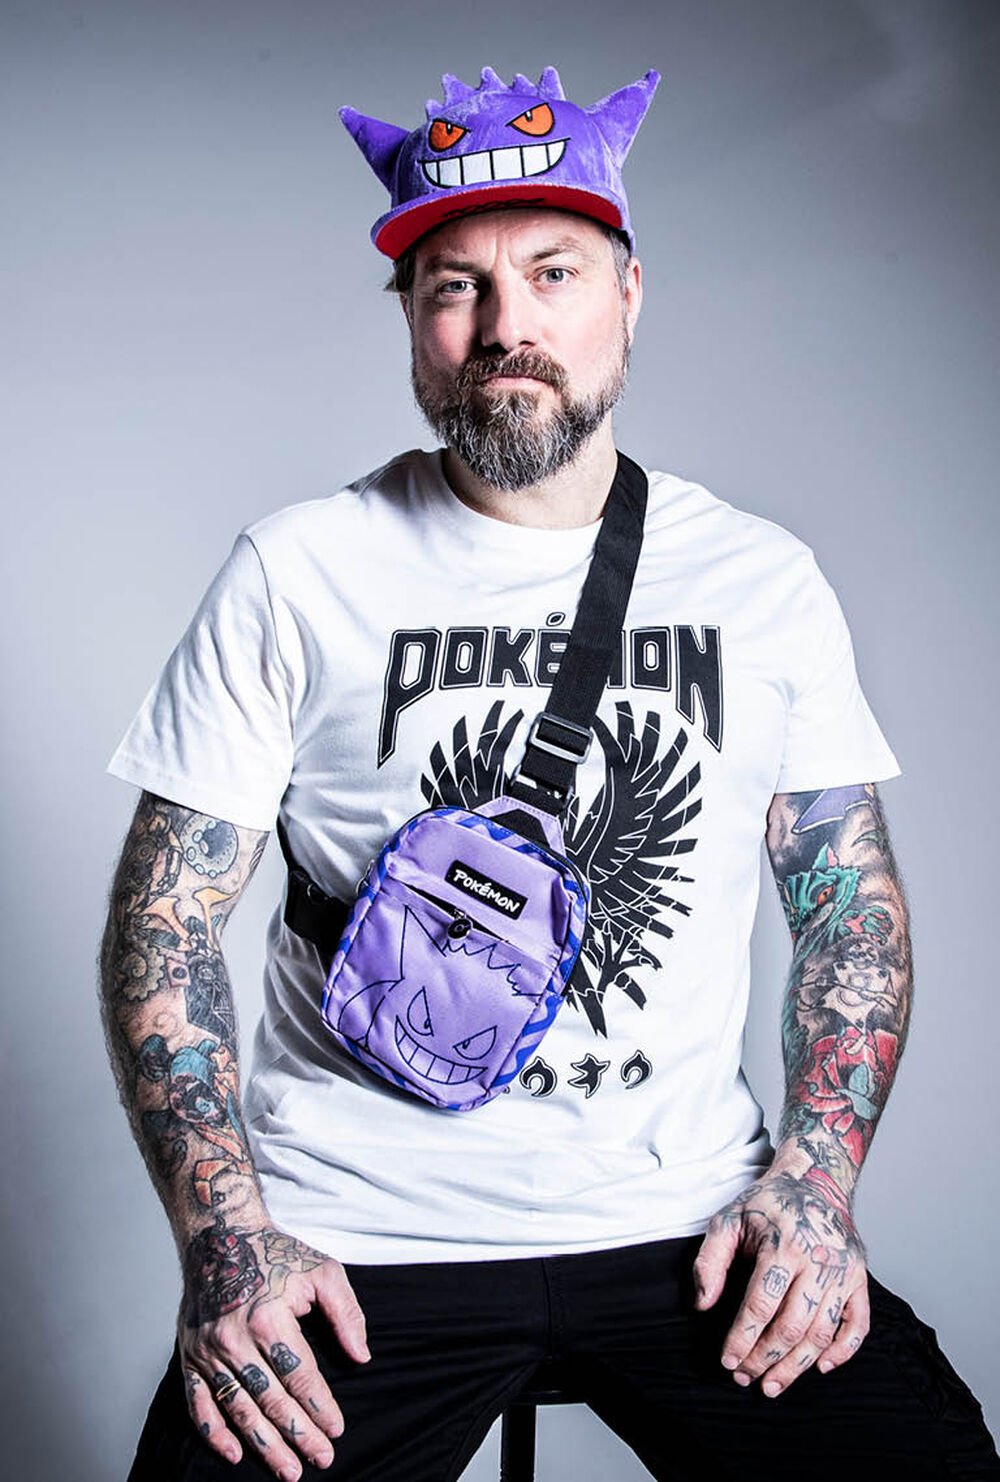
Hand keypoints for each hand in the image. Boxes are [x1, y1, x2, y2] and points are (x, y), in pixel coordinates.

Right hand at [178, 1219, 369, 1478]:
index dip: (320, 1408)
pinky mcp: (190, 1356)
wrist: (220, 1234)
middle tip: (321, 1459)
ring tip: (288, 1470)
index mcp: (269, 1318)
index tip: (337, 1430)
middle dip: (299, 1435)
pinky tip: (235, 1452)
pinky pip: (199, 1403)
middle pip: (272, 1400)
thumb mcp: (323, 1270)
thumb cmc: (276, 1253)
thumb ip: (347, 1313)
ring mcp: (208, 1351)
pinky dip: (214, 1432)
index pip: (300, 1376)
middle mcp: (235, 1339)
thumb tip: (361, 1356)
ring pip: (239, 1409)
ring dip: (265, 1444)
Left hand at [692, 1167, 869, 1396]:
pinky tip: (820, 1366)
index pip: (761, 1304)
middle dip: (765, 1358)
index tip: (727, 1360)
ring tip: (772, 1383)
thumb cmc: (766, 1205)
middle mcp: (818, 1260)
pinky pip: (858, 1324)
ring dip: (796, 1365)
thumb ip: (710, 1260)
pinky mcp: (859, 1278)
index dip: (742, 1338)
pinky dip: (843, 1351)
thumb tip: (703, 1303)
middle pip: (791, 1325)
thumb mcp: (728, 1219)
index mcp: (783, 1244)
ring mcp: (843, 1271)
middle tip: (745, 1377)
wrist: (815, 1181)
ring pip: (821, 1332)